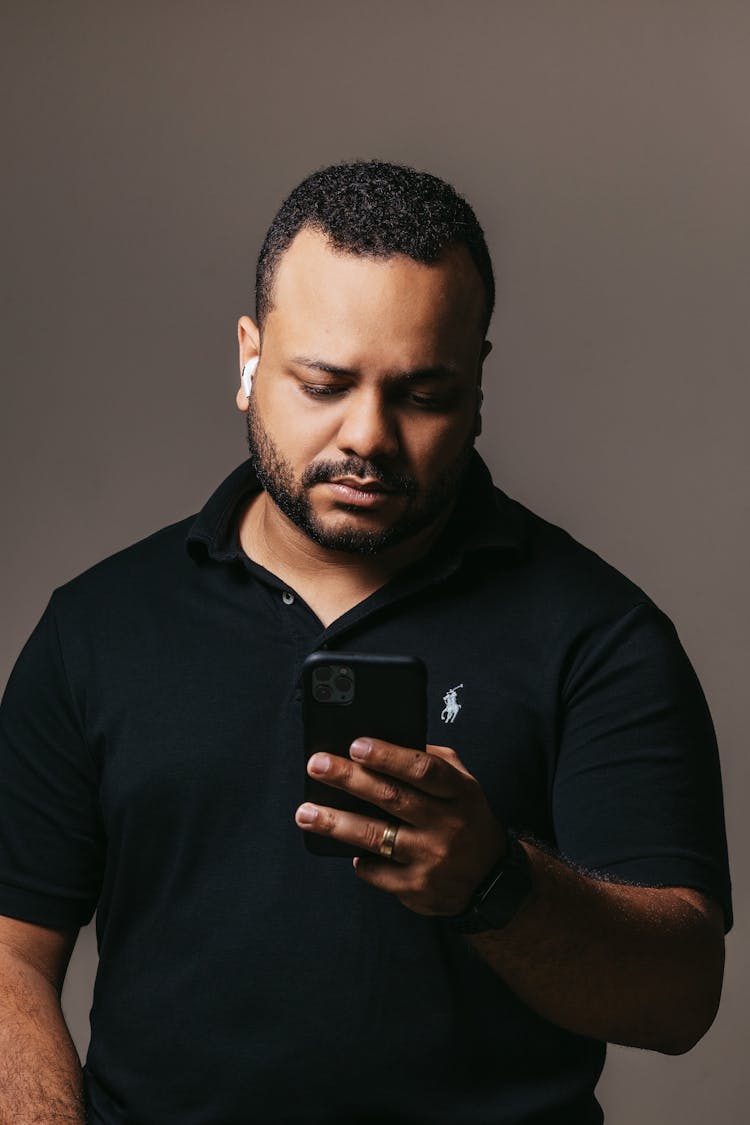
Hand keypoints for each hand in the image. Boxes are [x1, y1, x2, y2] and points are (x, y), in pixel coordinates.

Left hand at [295, 738, 506, 915]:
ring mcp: (431, 859)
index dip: (389, 756)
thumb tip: (384, 743)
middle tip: (317, 766)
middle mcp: (447, 825)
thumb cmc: (464, 817)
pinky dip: (357, 858)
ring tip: (305, 812)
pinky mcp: (416, 888)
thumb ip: (431, 760)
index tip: (356, 745)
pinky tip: (343, 848)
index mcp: (460, 792)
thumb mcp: (462, 784)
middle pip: (392, 798)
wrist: (489, 879)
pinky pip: (374, 871)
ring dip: (335, 823)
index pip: (423, 770)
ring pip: (375, 837)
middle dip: (349, 779)